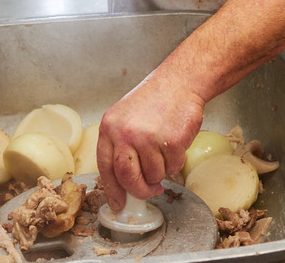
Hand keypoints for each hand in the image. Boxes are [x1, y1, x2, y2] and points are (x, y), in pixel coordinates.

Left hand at [96, 74, 204, 210]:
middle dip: (140, 190)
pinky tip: (176, 144)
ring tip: (165, 151)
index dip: (112, 190)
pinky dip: (176, 162)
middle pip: (128, 177)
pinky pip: (172, 167)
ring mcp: (148, 137)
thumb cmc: (154, 100)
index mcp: (109, 127)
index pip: (105, 167)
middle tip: (150, 190)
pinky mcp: (170, 141)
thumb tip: (123, 183)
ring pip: (153, 175)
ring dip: (162, 171)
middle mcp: (125, 133)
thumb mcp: (125, 118)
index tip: (119, 204)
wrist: (179, 82)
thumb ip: (121, 145)